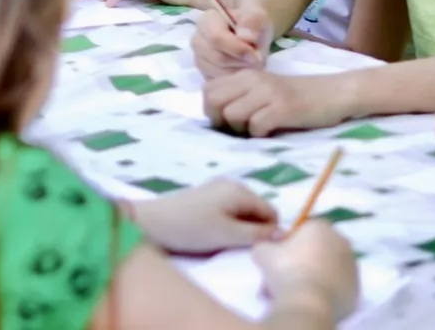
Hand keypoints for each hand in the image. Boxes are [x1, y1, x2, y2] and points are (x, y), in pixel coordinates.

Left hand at [128, 179, 279, 255]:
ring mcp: (216, 189)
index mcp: (240, 190)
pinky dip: (226, 225)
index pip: (271, 211)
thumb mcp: (228, 235)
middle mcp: (231, 184)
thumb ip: (258, 235)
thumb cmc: (191, 229)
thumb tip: (285, 234)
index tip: (255, 249)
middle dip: (253, 230)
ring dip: (239, 229)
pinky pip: (227, 212)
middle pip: (257, 210)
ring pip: (242, 212)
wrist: (149, 223)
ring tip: (222, 242)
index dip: (270, 232)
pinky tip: (212, 235)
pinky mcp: (203, 197)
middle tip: (236, 247)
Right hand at [191, 1, 271, 78]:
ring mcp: (199, 57)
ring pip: (217, 72)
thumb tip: (244, 37)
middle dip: (239, 62)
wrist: (252, 34)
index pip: (216, 37)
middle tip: (256, 60)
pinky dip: (233, 80)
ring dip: (238, 71)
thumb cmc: (253, 23)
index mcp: (208, 19)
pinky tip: (242, 70)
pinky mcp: (204, 73)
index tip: (255, 54)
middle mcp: (198, 38)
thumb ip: (252, 20)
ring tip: (250, 64)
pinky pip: (217, 82)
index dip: (236, 48)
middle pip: (217, 57)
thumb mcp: (258, 15)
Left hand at [205, 70, 347, 136]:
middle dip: (221, 121)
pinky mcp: (283, 108)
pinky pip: (256, 125)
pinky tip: (272, 131)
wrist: (334, 93)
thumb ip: (242, 97)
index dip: (212, 110)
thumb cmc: (298, 97)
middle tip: (240, 129)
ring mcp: (268, 93)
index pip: (208, 91)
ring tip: (258, 130)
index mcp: (245, 75)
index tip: (228, 121)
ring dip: (241, 129)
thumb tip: (217, 117)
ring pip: (232, 114)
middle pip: (214, 102)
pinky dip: (260, 134)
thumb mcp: (264, 91)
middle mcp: (253, 80)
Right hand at [254, 220, 358, 321]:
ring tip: (297, 290)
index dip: (292, 243)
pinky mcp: (356, 288)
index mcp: (320, 227)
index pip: (306, 230)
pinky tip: (312, 298)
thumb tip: (267, 246)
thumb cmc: (286, 269)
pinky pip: (337, 286)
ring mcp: (352, 266)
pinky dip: (326, 290)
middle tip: (286, 276)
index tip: (281, 257)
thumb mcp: (262, 252)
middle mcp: (341, 242)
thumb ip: (265, 244)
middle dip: (304, 260)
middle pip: (319, 249)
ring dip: (315, 275)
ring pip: (329, 268)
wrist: (308, 301)